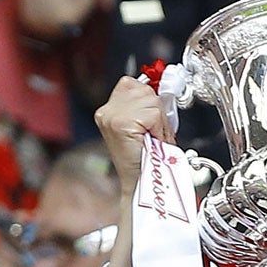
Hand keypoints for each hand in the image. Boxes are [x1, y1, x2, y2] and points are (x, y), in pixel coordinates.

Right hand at [94, 76, 168, 191]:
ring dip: (159, 120)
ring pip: (151, 101)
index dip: (147, 98)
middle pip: (144, 90)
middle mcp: (107, 111)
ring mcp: (112, 116)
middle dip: (155, 109)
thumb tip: (158, 88)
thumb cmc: (144, 158)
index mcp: (107, 110)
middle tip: (153, 132)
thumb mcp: (141, 126)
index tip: (150, 118)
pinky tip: (152, 140)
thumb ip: (143, 105)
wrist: (140, 183)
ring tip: (152, 137)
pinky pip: (154, 114)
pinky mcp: (122, 123)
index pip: (132, 83)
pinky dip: (159, 127)